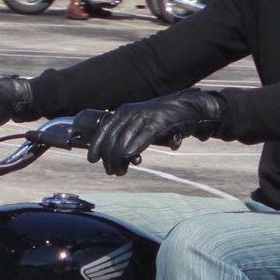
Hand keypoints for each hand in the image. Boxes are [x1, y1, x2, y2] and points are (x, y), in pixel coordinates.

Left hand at [87, 89, 222, 175]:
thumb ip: (129, 138)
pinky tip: (131, 158)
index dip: (96, 145)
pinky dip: (134, 148)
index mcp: (123, 112)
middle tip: (112, 171)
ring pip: (124, 141)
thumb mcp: (141, 126)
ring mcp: (144, 117)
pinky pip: (142, 137)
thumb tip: (121, 157)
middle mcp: (130, 113)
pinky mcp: (158, 123)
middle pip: (112, 139)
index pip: (104, 130)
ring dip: (119, 160)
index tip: (92, 159)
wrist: (186, 107)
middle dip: (109, 158)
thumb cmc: (162, 120)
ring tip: (120, 171)